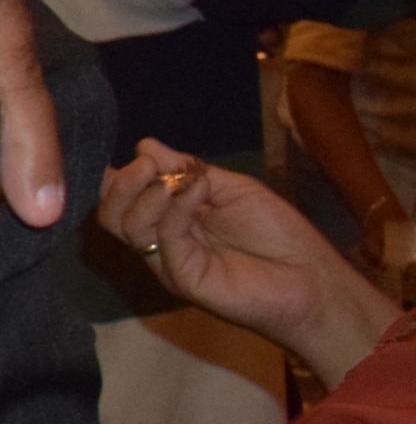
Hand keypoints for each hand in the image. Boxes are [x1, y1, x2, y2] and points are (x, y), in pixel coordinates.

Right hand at [97, 142, 399, 382]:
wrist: (312, 278)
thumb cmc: (279, 234)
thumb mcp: (233, 189)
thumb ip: (189, 171)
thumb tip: (144, 145)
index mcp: (169, 220)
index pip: (124, 198)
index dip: (117, 176)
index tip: (135, 153)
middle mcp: (161, 241)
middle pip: (111, 214)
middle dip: (121, 184)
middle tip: (145, 165)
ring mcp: (169, 261)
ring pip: (126, 226)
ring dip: (144, 193)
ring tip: (172, 178)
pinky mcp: (183, 277)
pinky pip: (165, 238)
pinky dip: (177, 207)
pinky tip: (199, 190)